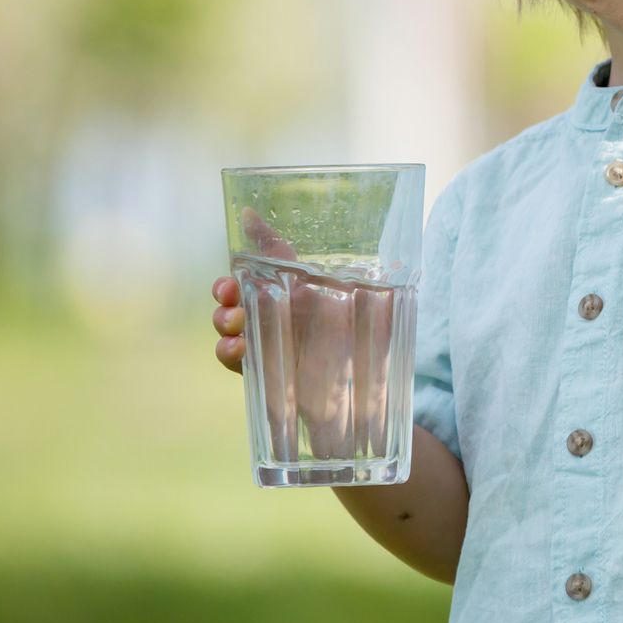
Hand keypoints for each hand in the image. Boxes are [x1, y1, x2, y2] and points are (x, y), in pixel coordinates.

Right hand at [211, 208, 386, 461]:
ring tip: (234, 321)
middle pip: (240, 288)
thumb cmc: (369, 355)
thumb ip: (382, 294)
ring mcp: (265, 339)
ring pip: (229, 319)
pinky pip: (231, 355)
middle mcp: (280, 310)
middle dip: (226, 285)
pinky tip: (237, 348)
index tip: (247, 217)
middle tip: (228, 290)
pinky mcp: (258, 368)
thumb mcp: (378, 320)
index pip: (277, 256)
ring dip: (223, 316)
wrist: (359, 405)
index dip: (260, 235)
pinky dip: (227, 349)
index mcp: (304, 290)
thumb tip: (399, 266)